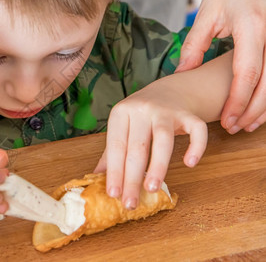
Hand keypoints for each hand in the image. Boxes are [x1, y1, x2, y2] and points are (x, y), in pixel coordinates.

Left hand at [94, 80, 206, 209]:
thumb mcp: (122, 127)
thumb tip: (97, 178)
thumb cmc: (140, 116)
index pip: (116, 147)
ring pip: (162, 140)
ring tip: (151, 188)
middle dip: (132, 178)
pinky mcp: (188, 113)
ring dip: (157, 166)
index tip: (113, 194)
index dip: (114, 172)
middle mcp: (141, 109)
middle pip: (137, 147)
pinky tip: (189, 163)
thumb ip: (112, 151)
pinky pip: (196, 130)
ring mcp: (166, 110)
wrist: (168, 91)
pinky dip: (196, 147)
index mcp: (121, 113)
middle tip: (130, 202)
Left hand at [176, 0, 265, 133]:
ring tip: (245, 124)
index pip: (247, 73)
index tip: (226, 120)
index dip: (237, 101)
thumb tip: (182, 74)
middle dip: (251, 110)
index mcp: (252, 28)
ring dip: (263, 107)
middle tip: (234, 127)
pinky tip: (256, 110)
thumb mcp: (205, 16)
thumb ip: (194, 46)